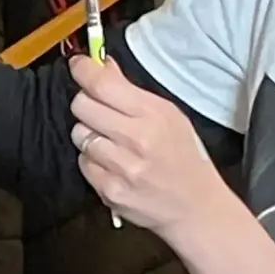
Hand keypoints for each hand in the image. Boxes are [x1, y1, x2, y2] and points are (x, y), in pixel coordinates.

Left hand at [69, 54, 222, 240]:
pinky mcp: (110, 191)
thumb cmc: (185, 158)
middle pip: (82, 106)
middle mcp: (136, 139)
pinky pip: (83, 163)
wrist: (196, 207)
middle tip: (98, 109)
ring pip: (79, 134)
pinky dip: (93, 160)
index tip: (78, 65)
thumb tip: (102, 65)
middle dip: (85, 102)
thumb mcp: (170, 116)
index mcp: (153, 115)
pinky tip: (112, 164)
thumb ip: (133, 91)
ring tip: (111, 142)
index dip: (83, 70)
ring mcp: (121, 168)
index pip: (102, 84)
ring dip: (89, 134)